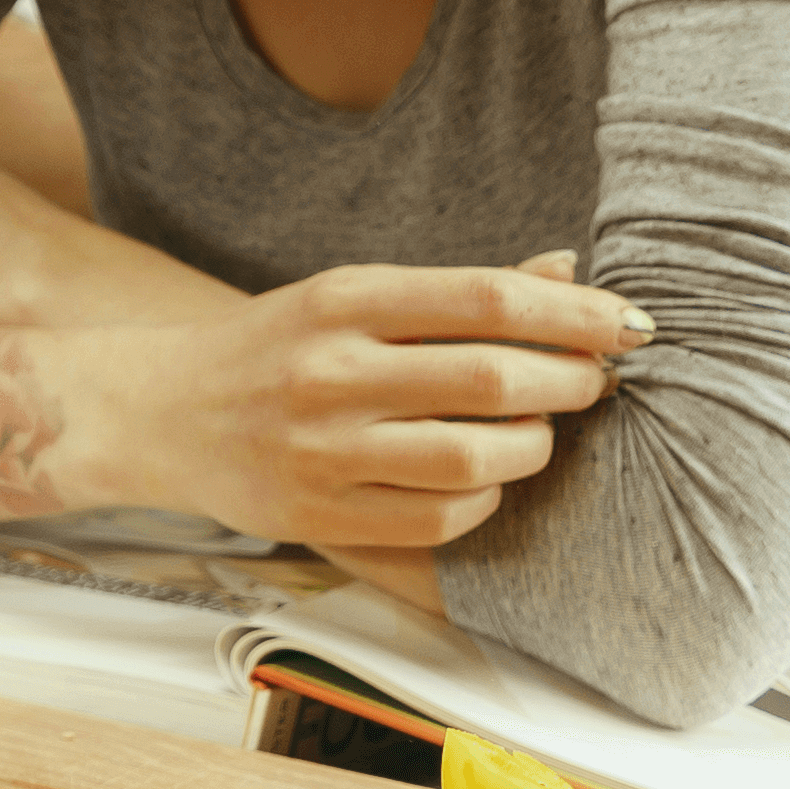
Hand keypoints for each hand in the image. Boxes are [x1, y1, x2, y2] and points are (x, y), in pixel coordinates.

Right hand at [83, 258, 649, 568]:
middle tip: (597, 380)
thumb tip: (566, 269)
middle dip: (572, 381)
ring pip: (475, 457)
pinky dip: (485, 498)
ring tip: (539, 430)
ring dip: (535, 445)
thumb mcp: (349, 296)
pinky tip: (485, 477)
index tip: (629, 323)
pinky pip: (439, 519)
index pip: (485, 298)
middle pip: (492, 378)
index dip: (574, 313)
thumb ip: (454, 291)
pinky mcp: (319, 516)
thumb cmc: (276, 347)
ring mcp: (322, 450)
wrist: (160, 412)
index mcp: (343, 299)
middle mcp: (330, 371)